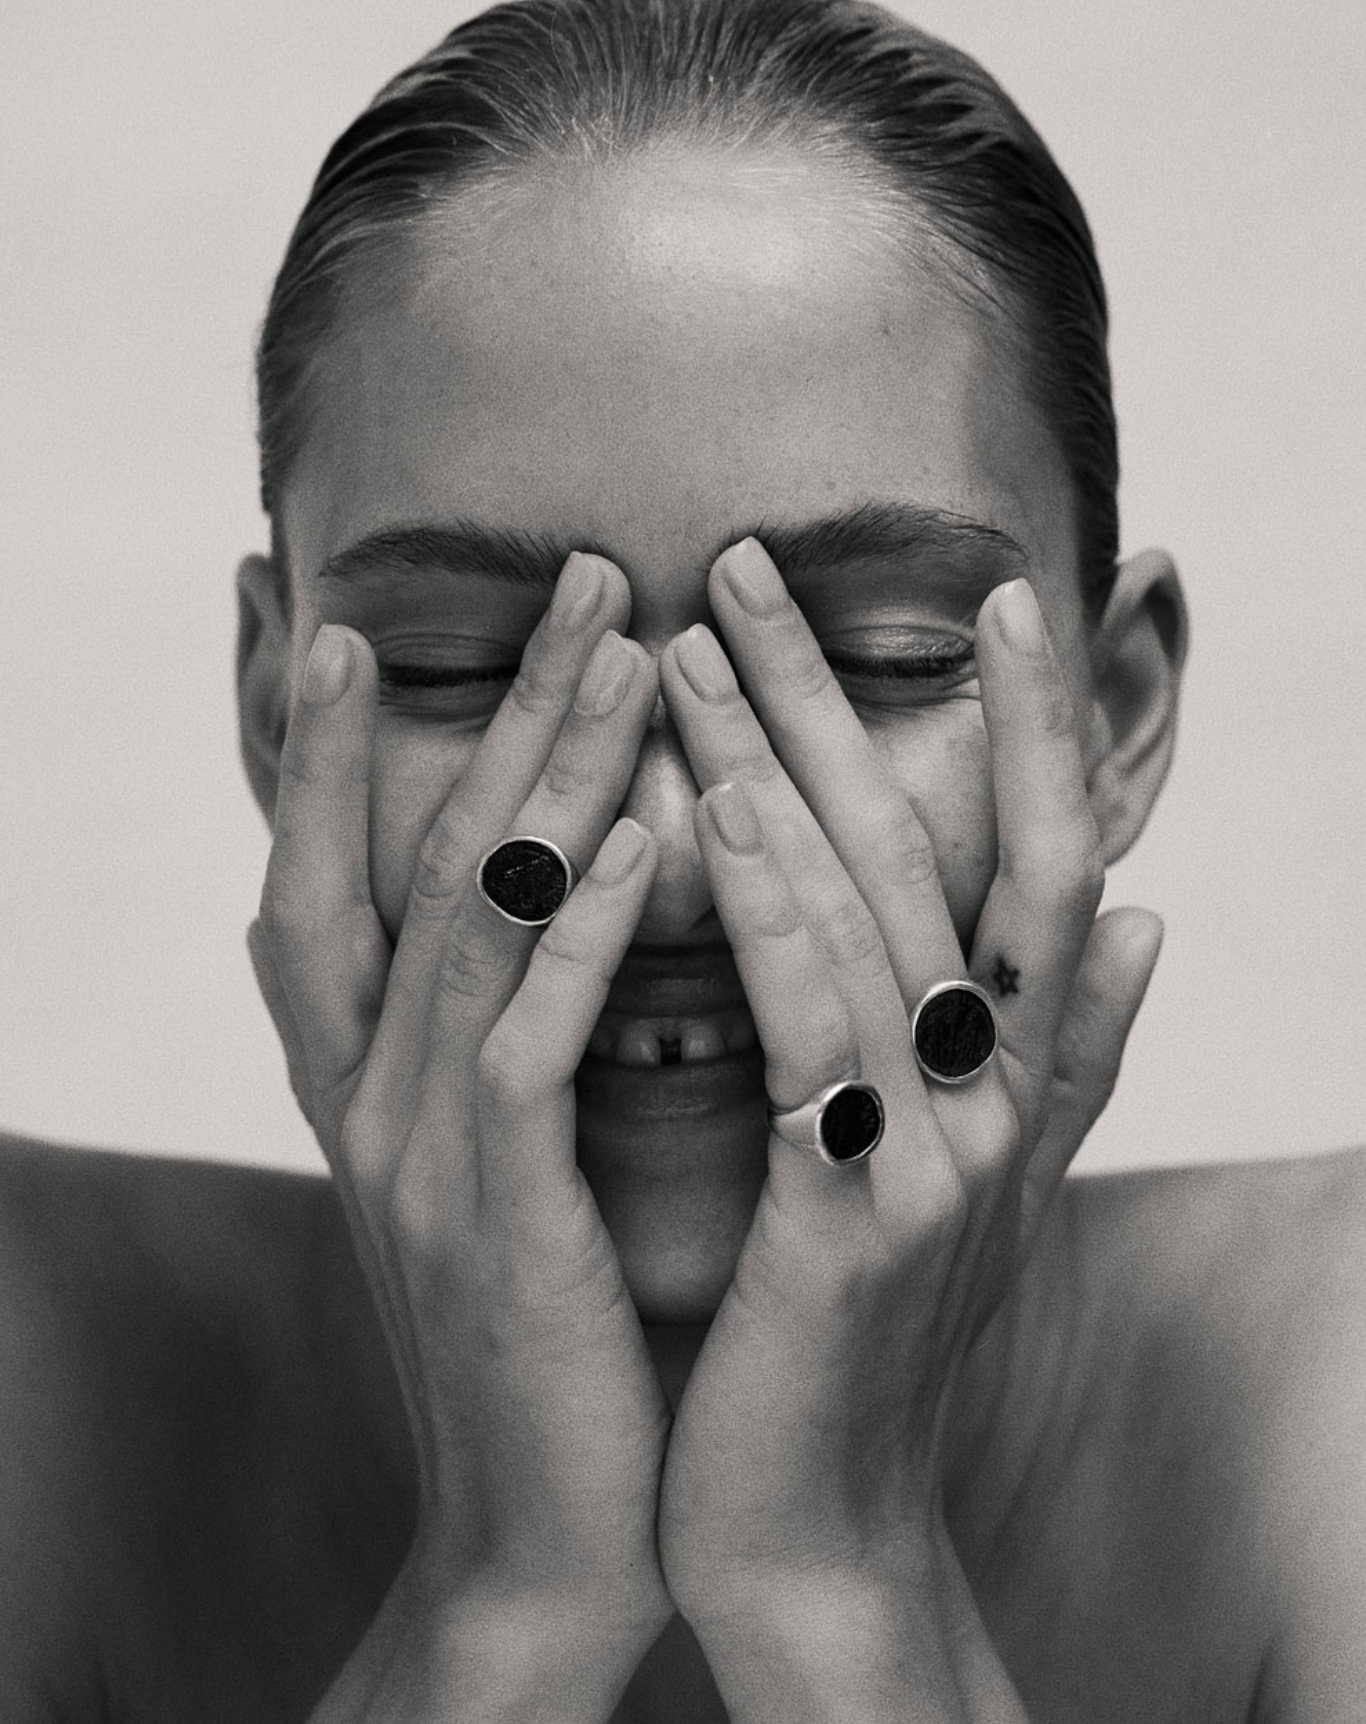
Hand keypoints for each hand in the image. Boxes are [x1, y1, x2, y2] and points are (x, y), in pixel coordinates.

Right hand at [246, 554, 673, 1678]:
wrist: (546, 1538)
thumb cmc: (553, 1341)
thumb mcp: (505, 1181)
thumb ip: (510, 1055)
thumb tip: (564, 929)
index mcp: (369, 1089)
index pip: (330, 881)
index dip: (329, 754)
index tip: (360, 627)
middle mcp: (369, 1098)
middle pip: (420, 857)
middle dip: (498, 707)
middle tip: (580, 576)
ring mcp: (418, 1152)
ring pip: (474, 921)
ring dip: (550, 771)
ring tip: (624, 645)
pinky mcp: (495, 1213)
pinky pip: (532, 1041)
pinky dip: (584, 931)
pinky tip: (641, 834)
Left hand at [653, 541, 1160, 1661]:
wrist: (812, 1526)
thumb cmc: (863, 1336)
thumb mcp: (977, 1185)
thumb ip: (1070, 1053)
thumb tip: (1153, 920)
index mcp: (1020, 1080)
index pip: (1050, 864)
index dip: (1033, 725)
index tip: (990, 596)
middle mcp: (1002, 1102)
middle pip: (941, 853)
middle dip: (842, 697)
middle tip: (750, 564)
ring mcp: (942, 1159)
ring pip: (873, 916)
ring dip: (780, 764)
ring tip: (689, 645)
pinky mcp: (854, 1220)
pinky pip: (817, 1033)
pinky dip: (771, 913)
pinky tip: (712, 809)